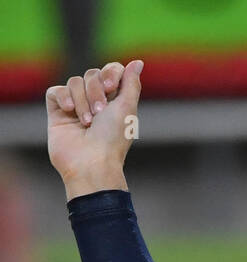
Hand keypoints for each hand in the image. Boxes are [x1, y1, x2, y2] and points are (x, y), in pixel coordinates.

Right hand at [46, 59, 142, 198]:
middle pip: (92, 74)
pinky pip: (56, 91)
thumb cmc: (113, 140)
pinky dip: (63, 98)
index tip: (111, 87)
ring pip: (74, 82)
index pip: (111, 71)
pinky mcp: (57, 113)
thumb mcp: (128, 108)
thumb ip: (131, 83)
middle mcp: (95, 102)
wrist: (91, 163)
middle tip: (100, 112)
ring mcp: (75, 107)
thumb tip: (138, 62)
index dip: (110, 73)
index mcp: (115, 101)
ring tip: (86, 122)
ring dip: (82, 100)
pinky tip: (69, 111)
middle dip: (96, 90)